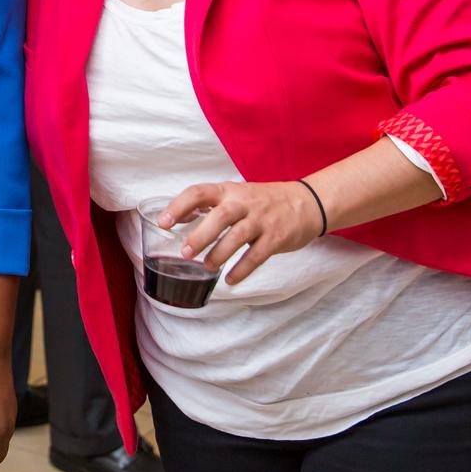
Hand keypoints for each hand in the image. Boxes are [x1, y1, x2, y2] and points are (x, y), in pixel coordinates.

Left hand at [160, 180, 323, 286]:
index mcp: (229, 191)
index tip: (163, 222)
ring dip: (220, 253)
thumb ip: (209, 206)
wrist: (306, 202)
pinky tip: (230, 280)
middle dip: (201, 235)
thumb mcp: (236, 195)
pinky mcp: (277, 237)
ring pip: (238, 236)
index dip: (179, 206)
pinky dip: (243, 269)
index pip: (199, 192)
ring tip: (207, 267)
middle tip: (185, 253)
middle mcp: (244, 202)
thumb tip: (177, 219)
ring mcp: (262, 220)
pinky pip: (257, 255)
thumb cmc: (263, 201)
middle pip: (220, 216)